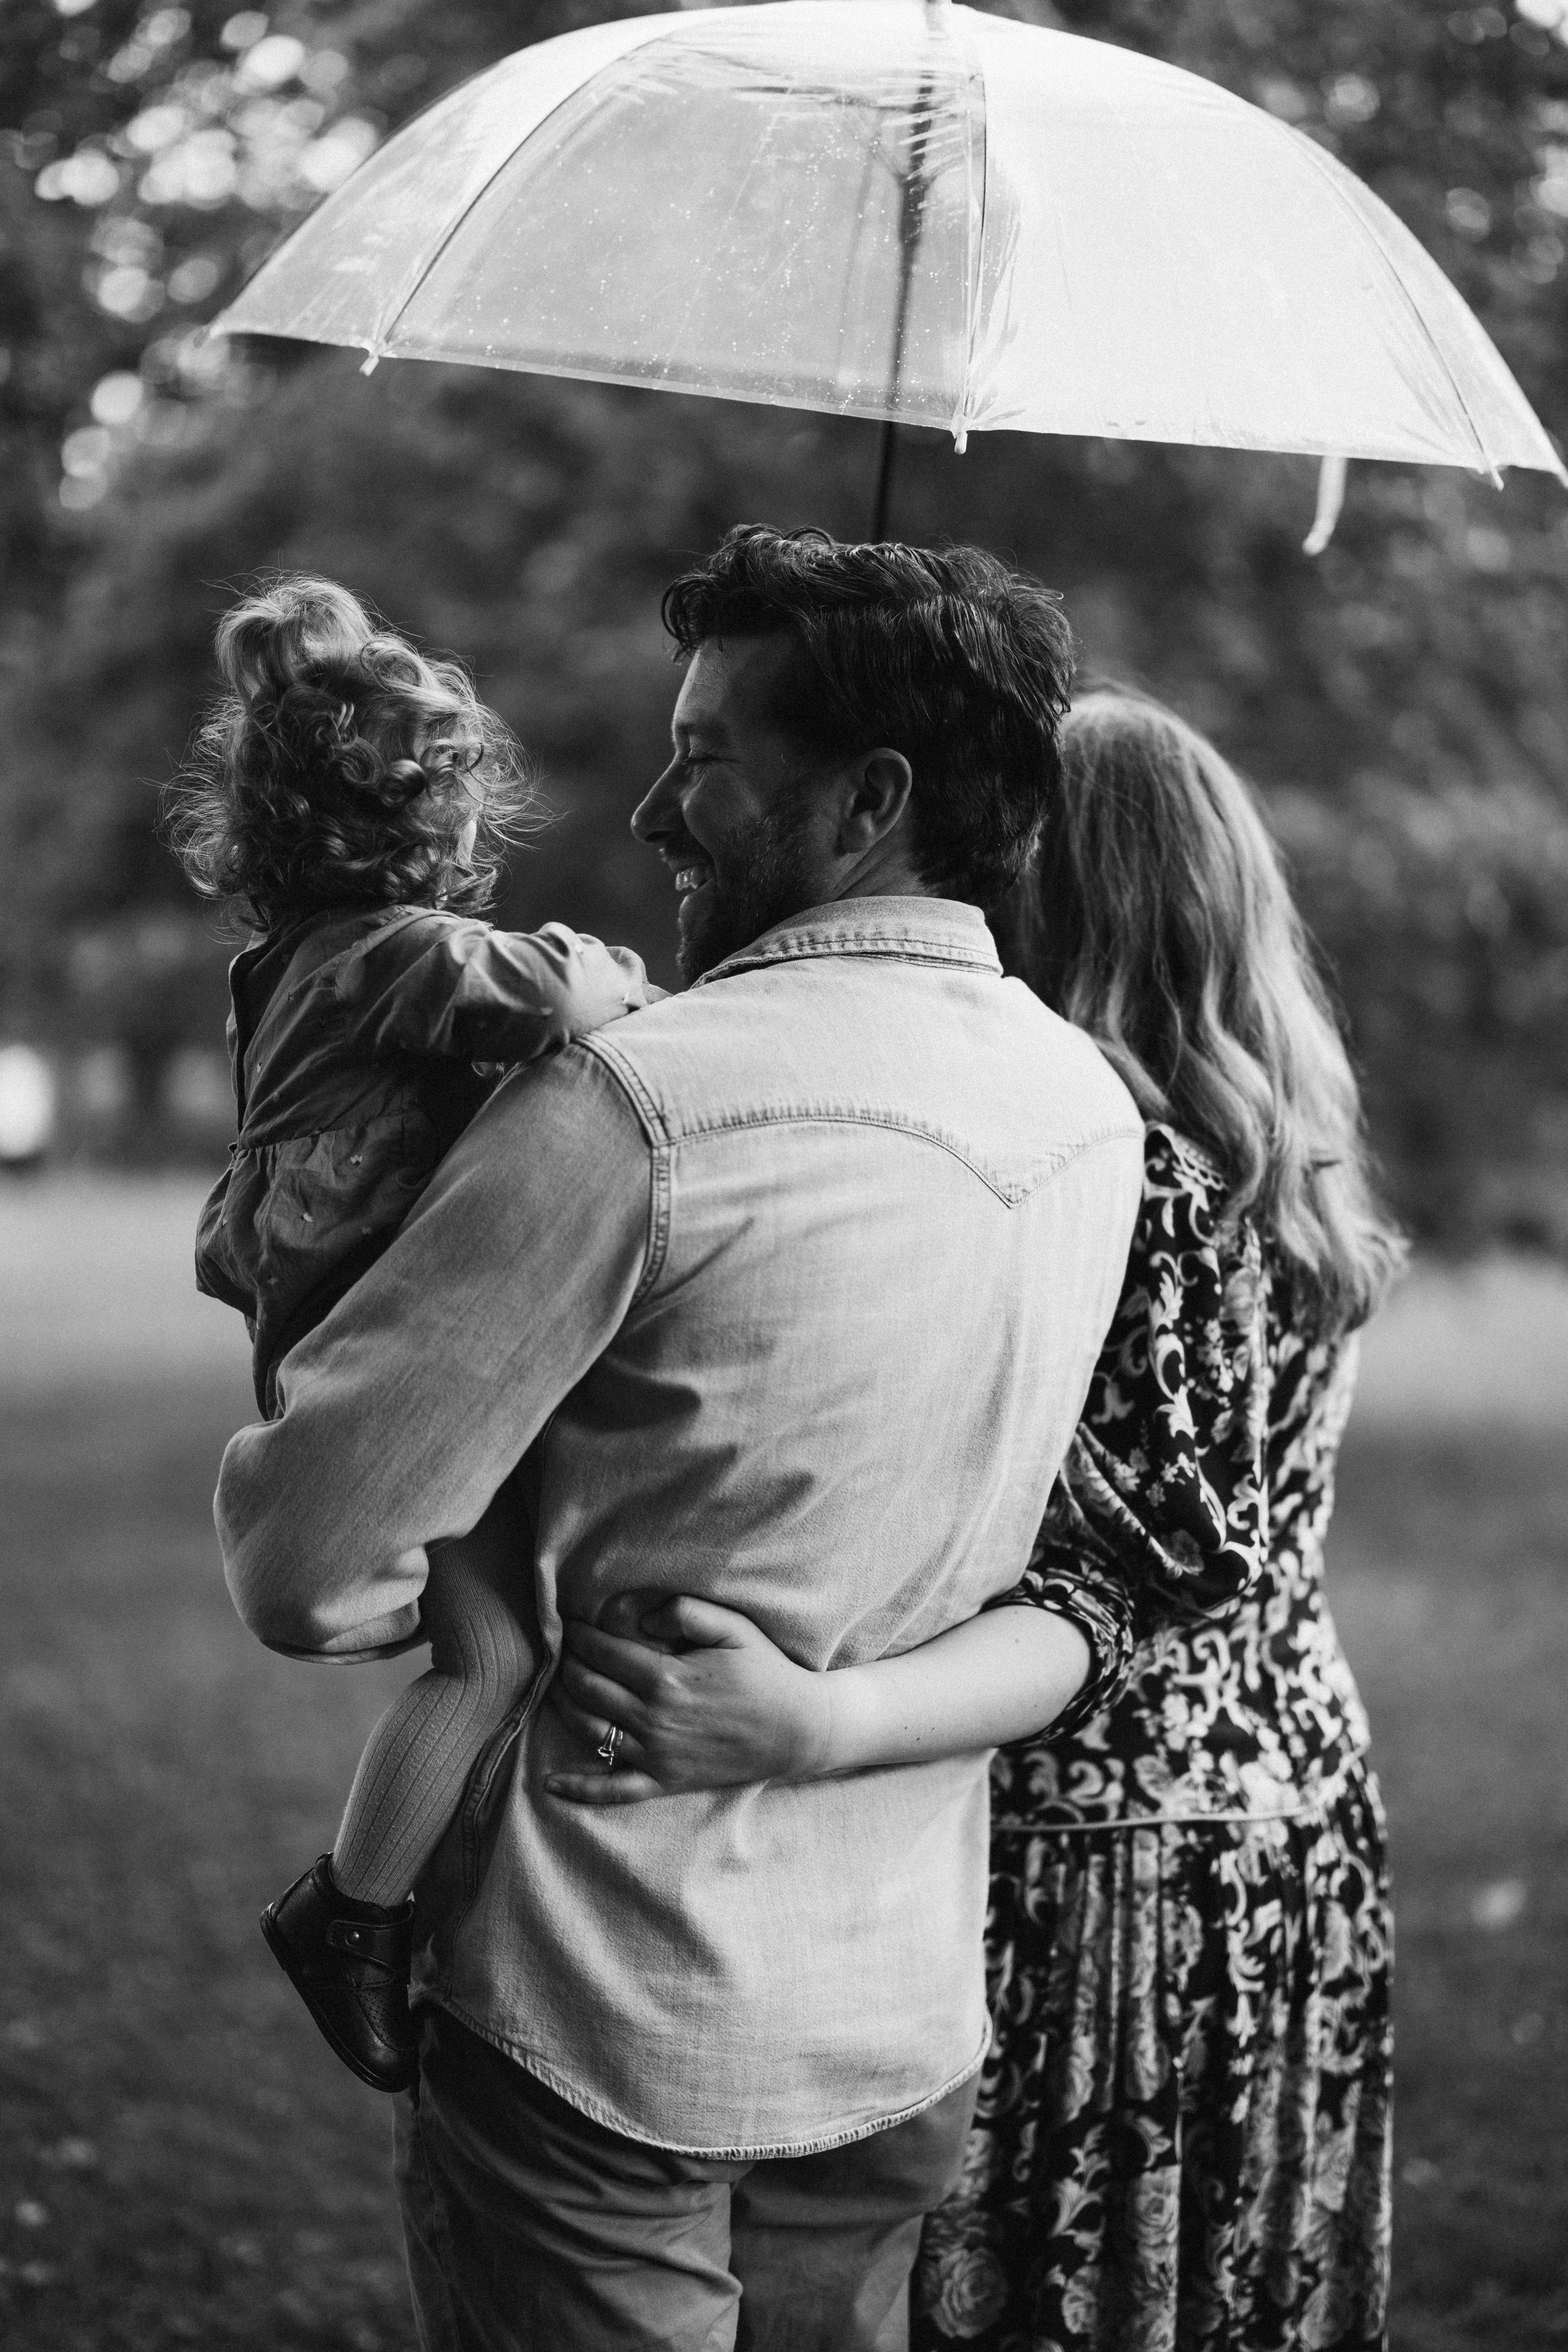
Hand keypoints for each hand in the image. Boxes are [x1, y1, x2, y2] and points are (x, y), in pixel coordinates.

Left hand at [544, 1595, 831, 1806]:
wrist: (797, 1730)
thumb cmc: (765, 1672)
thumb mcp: (733, 1628)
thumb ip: (685, 1610)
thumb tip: (642, 1613)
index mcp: (666, 1678)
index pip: (602, 1652)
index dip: (579, 1635)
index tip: (569, 1624)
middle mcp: (653, 1719)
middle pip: (587, 1689)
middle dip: (567, 1666)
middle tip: (562, 1651)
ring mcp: (657, 1754)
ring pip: (590, 1731)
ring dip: (565, 1708)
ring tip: (558, 1689)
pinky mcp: (664, 1781)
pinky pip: (613, 1790)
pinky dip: (579, 1788)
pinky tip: (551, 1783)